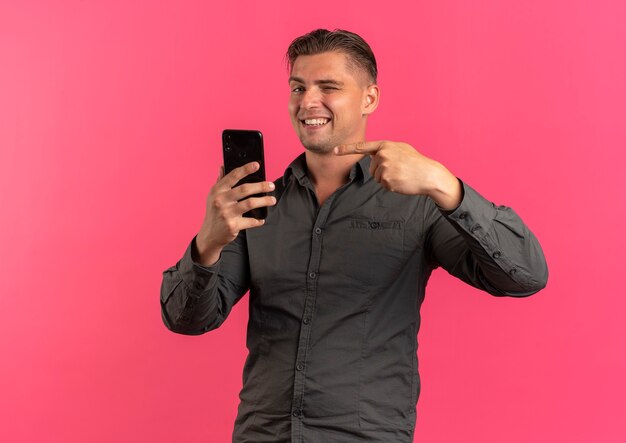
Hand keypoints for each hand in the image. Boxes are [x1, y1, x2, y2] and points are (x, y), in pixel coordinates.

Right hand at [195, 162, 276, 265]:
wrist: (209, 235)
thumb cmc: (214, 213)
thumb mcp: (213, 196)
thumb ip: (220, 181)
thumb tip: (222, 166)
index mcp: (217, 190)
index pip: (233, 176)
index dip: (245, 169)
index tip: (256, 165)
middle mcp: (220, 200)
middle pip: (245, 189)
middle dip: (261, 186)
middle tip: (271, 185)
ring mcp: (226, 213)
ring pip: (250, 203)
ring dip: (264, 201)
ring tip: (272, 200)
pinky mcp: (232, 225)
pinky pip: (250, 221)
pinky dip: (258, 220)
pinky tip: (261, 219)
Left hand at [334, 141, 461, 208]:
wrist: (429, 174)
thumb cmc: (416, 163)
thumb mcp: (401, 150)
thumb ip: (386, 151)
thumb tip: (375, 156)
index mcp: (385, 145)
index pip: (362, 147)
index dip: (347, 149)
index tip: (334, 151)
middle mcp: (382, 154)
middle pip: (371, 168)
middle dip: (382, 172)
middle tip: (398, 170)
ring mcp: (384, 167)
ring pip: (376, 177)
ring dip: (387, 179)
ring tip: (401, 175)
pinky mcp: (386, 179)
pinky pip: (383, 185)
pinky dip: (391, 185)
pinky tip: (401, 181)